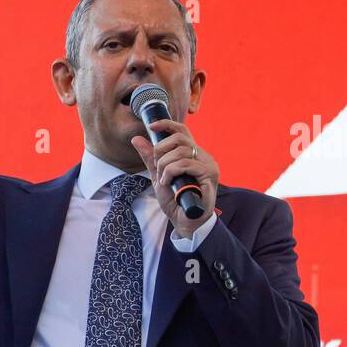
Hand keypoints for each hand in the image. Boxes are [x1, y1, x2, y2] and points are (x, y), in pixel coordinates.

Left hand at [131, 120, 217, 237]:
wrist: (186, 223)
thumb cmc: (176, 201)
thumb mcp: (158, 176)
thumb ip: (150, 159)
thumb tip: (137, 139)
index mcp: (194, 155)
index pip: (183, 131)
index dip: (167, 124)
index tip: (151, 126)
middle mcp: (204, 157)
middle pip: (180, 138)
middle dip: (161, 150)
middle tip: (157, 166)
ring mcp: (209, 166)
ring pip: (181, 152)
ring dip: (165, 165)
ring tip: (162, 179)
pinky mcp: (210, 175)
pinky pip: (186, 164)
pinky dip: (171, 172)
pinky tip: (168, 183)